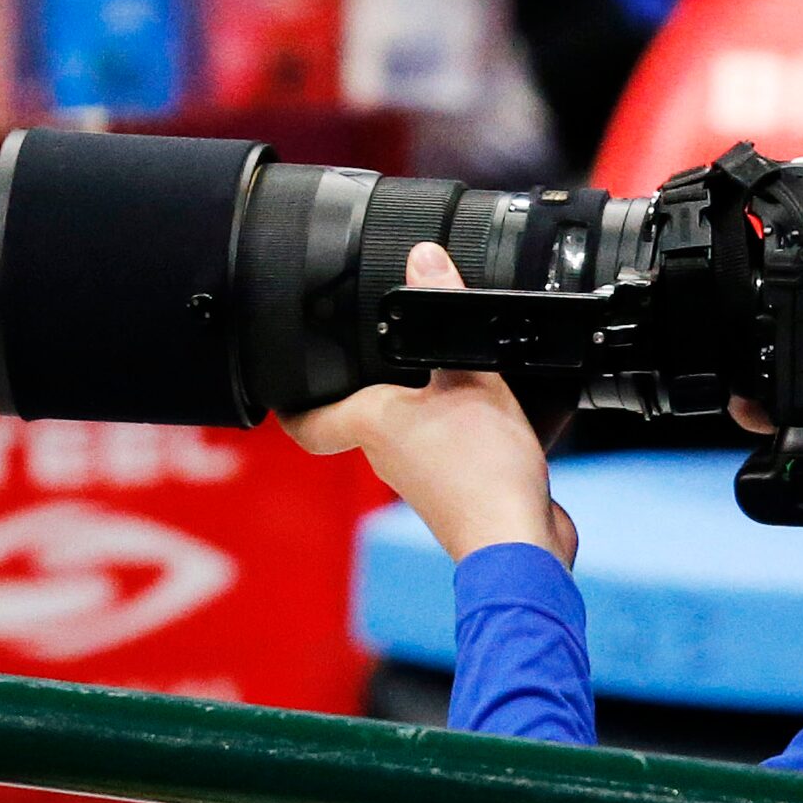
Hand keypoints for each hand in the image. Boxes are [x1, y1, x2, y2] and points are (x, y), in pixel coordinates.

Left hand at [284, 244, 577, 564]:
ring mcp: (425, 475)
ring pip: (414, 430)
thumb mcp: (469, 375)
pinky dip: (468, 426)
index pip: (307, 422)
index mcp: (372, 424)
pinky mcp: (462, 488)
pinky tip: (500, 409)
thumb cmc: (481, 472)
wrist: (518, 542)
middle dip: (373, 386)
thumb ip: (445, 314)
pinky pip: (455, 448)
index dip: (290, 403)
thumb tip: (424, 260)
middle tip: (379, 352)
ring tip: (450, 371)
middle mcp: (388, 454)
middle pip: (363, 418)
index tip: (283, 382)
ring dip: (427, 405)